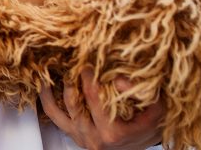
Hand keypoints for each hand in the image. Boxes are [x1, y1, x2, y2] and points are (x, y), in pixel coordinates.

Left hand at [40, 70, 163, 149]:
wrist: (139, 146)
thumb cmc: (148, 125)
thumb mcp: (155, 109)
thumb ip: (140, 92)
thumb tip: (118, 79)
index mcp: (113, 132)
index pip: (95, 98)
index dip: (90, 76)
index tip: (89, 60)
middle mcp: (93, 137)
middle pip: (74, 101)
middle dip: (73, 77)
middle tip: (73, 58)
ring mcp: (80, 137)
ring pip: (57, 110)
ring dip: (53, 86)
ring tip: (51, 67)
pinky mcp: (72, 134)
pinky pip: (52, 116)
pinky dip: (46, 98)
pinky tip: (44, 82)